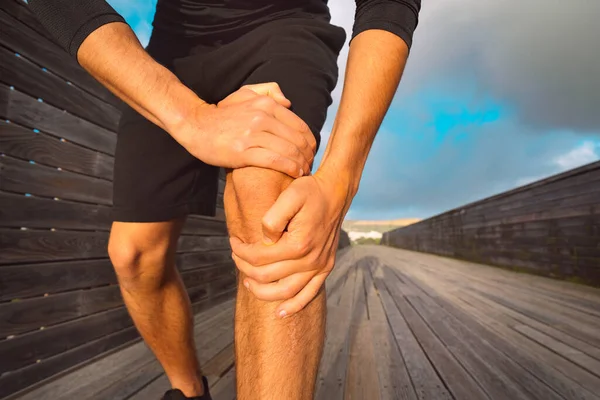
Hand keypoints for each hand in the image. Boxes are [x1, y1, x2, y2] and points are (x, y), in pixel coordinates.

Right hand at [171, 82, 315, 177]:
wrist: (195, 125)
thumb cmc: (222, 114)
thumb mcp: (244, 94)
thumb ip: (268, 91)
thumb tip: (288, 103)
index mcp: (266, 105)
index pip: (300, 126)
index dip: (310, 142)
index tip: (311, 153)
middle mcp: (262, 118)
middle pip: (297, 140)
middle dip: (308, 155)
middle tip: (310, 166)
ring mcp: (252, 135)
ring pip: (288, 151)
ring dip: (301, 164)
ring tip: (304, 172)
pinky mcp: (243, 152)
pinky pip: (275, 161)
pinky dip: (289, 168)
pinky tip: (295, 174)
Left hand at [230, 170, 352, 317]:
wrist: (336, 192)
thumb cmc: (310, 191)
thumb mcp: (289, 196)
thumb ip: (272, 219)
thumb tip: (264, 240)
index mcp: (298, 244)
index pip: (259, 257)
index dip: (241, 252)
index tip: (233, 241)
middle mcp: (310, 260)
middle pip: (268, 276)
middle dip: (245, 268)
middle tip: (235, 257)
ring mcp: (320, 266)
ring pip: (286, 292)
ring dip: (263, 292)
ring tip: (248, 283)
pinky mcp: (326, 268)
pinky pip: (309, 294)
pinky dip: (294, 306)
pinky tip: (280, 313)